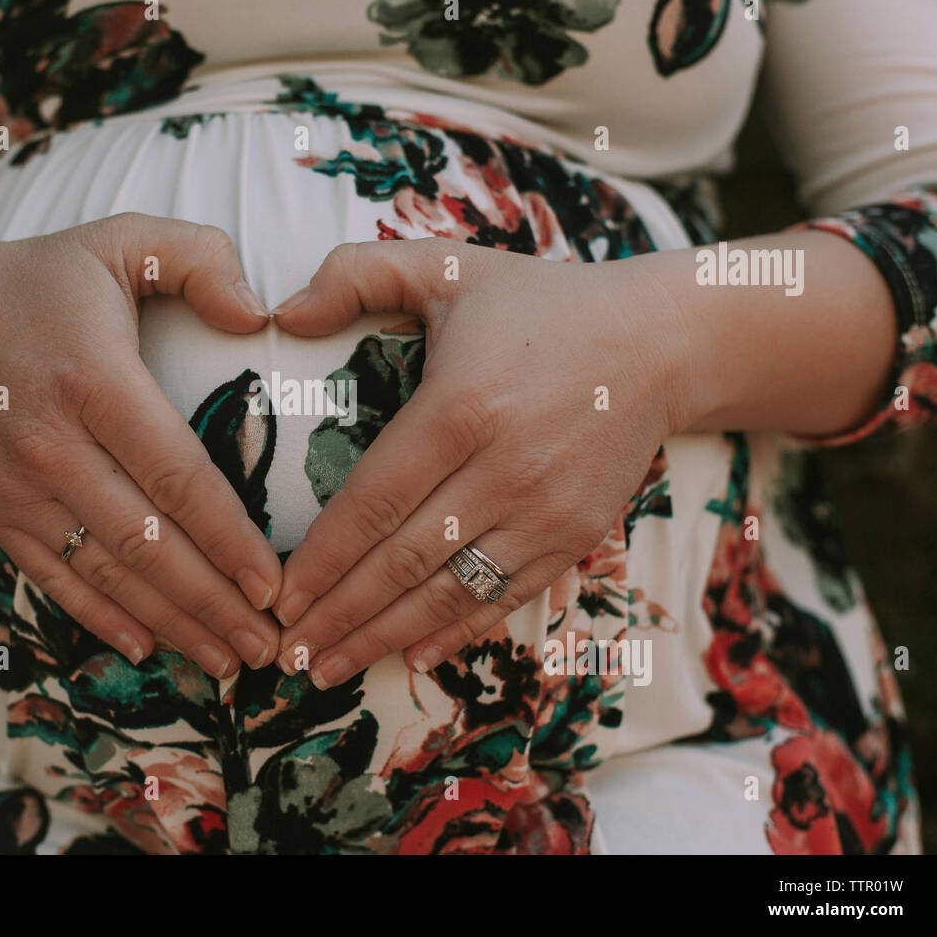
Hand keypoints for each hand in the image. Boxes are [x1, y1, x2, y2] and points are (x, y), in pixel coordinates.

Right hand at [0, 213, 282, 677]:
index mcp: (94, 380)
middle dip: (213, 603)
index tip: (273, 583)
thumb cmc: (41, 279)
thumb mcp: (122, 239)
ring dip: (170, 624)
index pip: (176, 475)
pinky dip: (101, 618)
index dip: (228, 538)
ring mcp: (17, 486)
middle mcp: (51, 444)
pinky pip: (54, 578)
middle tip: (269, 646)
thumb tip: (259, 317)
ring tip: (227, 661)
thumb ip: (200, 257)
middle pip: (147, 542)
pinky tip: (147, 647)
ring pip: (106, 573)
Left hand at [270, 238, 691, 688]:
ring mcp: (545, 510)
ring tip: (327, 670)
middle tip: (286, 653)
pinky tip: (412, 657)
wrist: (658, 342)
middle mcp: (504, 469)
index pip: (372, 502)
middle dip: (337, 615)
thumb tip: (280, 316)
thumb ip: (355, 275)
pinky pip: (506, 597)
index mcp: (460, 407)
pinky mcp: (577, 535)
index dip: (321, 559)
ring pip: (449, 592)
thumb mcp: (446, 265)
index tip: (278, 597)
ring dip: (383, 638)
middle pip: (402, 561)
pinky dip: (456, 632)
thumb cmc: (538, 304)